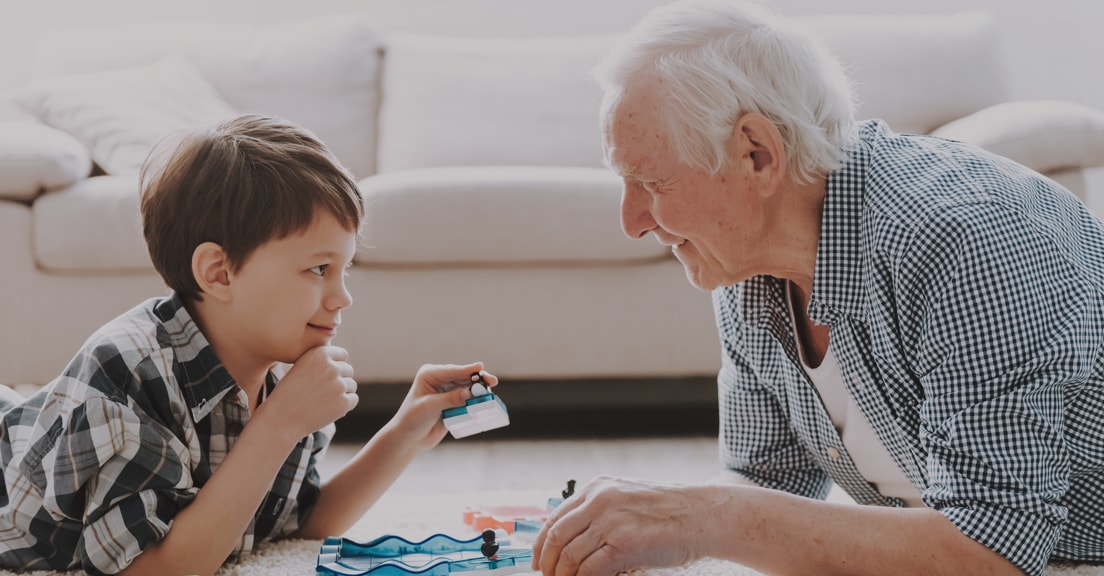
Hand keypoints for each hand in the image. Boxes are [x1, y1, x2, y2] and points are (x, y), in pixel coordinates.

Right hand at [261, 345, 357, 442]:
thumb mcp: (301, 367)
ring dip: (342, 393)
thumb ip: (321, 361)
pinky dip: (344, 406)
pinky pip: (353, 399)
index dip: (335, 366)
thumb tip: (342, 361)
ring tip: (322, 401)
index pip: (342, 355)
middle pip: (348, 370)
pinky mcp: (343, 402)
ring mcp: (338, 385)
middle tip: (323, 392)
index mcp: (319, 354)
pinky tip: (327, 409)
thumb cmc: (289, 393)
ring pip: (351, 385)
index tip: (326, 376)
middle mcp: (331, 367)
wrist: (281, 418)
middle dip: (339, 380)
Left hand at [387, 362, 497, 451]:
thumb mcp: (430, 407)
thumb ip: (451, 399)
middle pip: (464, 377)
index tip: (480, 367)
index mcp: (430, 374)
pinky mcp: (454, 403)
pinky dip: (477, 401)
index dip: (467, 370)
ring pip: (469, 388)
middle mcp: (441, 380)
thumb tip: (470, 393)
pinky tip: (485, 403)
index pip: (452, 370)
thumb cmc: (412, 420)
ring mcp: (448, 391)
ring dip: (479, 391)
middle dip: (478, 379)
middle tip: (492, 381)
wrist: (409, 439)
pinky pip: (469, 400)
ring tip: (490, 394)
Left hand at [532, 476, 705, 575]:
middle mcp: (600, 500)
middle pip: (555, 538)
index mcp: (598, 488)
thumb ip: (599, 512)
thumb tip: (571, 540)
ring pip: (569, 557)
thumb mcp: (627, 498)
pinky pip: (589, 570)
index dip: (541, 545)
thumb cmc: (670, 511)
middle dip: (547, 565)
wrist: (703, 515)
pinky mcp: (624, 544)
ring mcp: (611, 521)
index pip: (555, 518)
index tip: (538, 562)